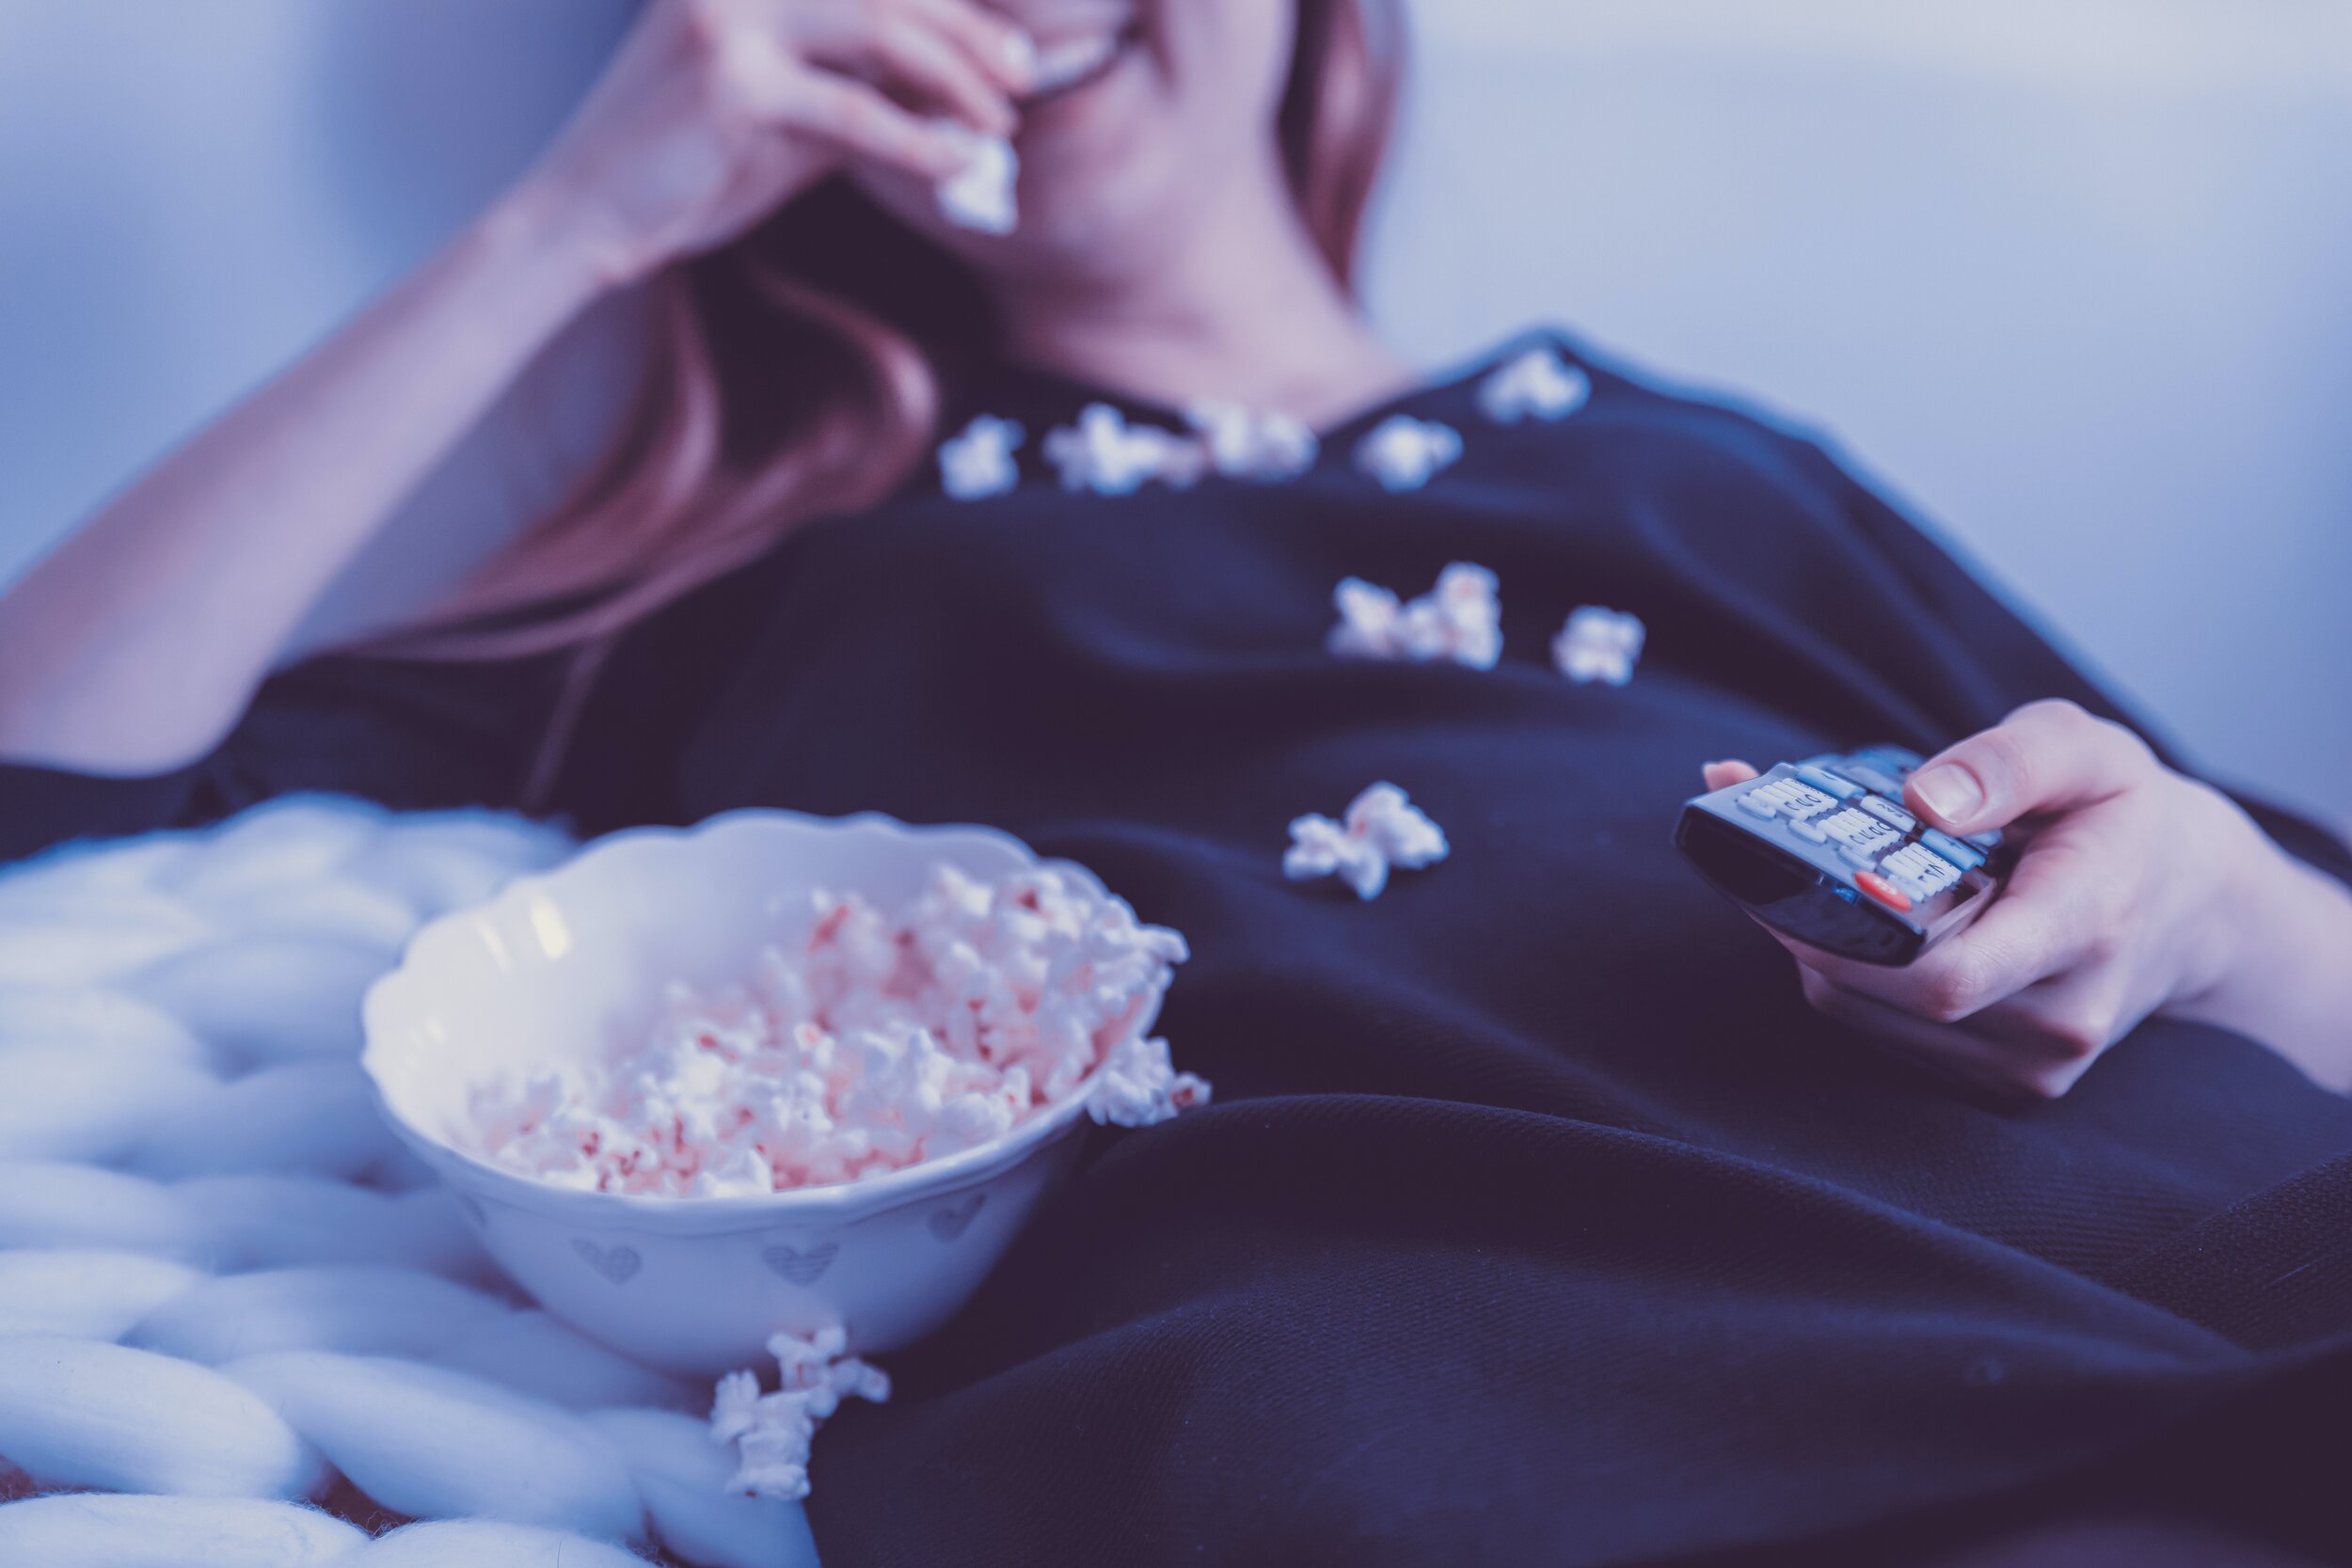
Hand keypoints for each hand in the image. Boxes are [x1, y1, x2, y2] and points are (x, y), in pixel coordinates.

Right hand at [505, 0, 1034, 288]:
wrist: (586, 219)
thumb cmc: (687, 170)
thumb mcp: (787, 120)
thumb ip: (856, 90)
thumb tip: (950, 94)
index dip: (948, 4)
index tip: (1008, 43)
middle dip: (968, 30)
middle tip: (1024, 74)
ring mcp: (729, 19)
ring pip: (878, 29)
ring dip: (955, 77)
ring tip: (1000, 119)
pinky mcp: (729, 82)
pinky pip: (852, 109)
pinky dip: (917, 138)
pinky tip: (957, 162)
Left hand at [1705, 699, 2320, 1098]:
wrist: (2192, 905)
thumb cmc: (2123, 816)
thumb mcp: (2085, 750)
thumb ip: (2007, 761)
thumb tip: (1923, 798)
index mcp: (2086, 927)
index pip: (1950, 976)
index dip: (1850, 941)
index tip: (1795, 878)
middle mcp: (2062, 1018)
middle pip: (1886, 996)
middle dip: (1809, 925)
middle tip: (1769, 853)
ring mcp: (2034, 1065)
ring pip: (1867, 1017)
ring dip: (1819, 950)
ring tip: (1820, 881)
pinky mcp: (2005, 1086)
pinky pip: (1883, 1035)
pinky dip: (1850, 978)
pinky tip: (1863, 927)